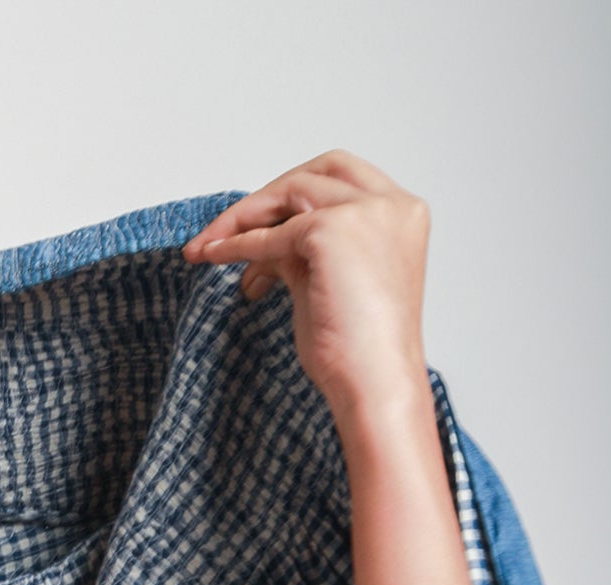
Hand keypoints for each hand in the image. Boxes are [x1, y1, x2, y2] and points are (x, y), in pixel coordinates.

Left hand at [184, 154, 432, 428]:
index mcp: (402, 214)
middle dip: (265, 199)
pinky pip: (272, 232)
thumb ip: (304, 252)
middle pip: (315, 174)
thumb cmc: (357, 351)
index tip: (258, 220)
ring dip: (243, 218)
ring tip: (208, 247)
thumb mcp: (330, 283)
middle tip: (222, 229)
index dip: (295, 193)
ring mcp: (366, 212)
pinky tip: (213, 256)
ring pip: (291, 192)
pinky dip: (238, 244)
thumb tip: (259, 247)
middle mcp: (390, 204)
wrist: (373, 383)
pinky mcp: (332, 230)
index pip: (342, 178)